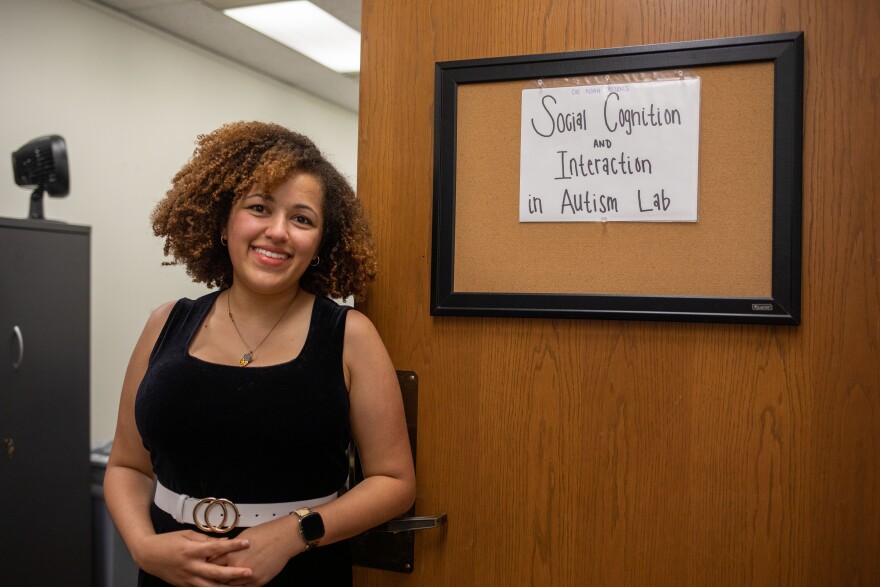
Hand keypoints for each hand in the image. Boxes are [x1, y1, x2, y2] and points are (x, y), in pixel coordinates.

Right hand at [135, 529, 252, 586]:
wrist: (148, 555)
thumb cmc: (168, 542)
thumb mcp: (188, 535)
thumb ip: (207, 539)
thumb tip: (226, 541)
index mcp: (191, 550)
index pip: (216, 548)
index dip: (232, 546)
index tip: (246, 543)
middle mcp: (190, 566)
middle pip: (215, 572)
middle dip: (234, 573)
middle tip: (249, 572)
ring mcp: (187, 579)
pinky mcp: (185, 586)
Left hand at [208, 518, 302, 586]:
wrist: (284, 538)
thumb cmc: (266, 533)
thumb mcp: (243, 537)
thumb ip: (230, 548)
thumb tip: (222, 552)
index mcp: (231, 555)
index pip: (212, 564)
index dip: (208, 565)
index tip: (205, 565)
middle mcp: (238, 568)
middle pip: (219, 578)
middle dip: (214, 577)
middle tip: (209, 576)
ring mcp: (248, 577)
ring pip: (230, 586)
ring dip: (225, 584)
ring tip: (221, 582)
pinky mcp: (258, 582)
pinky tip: (236, 584)